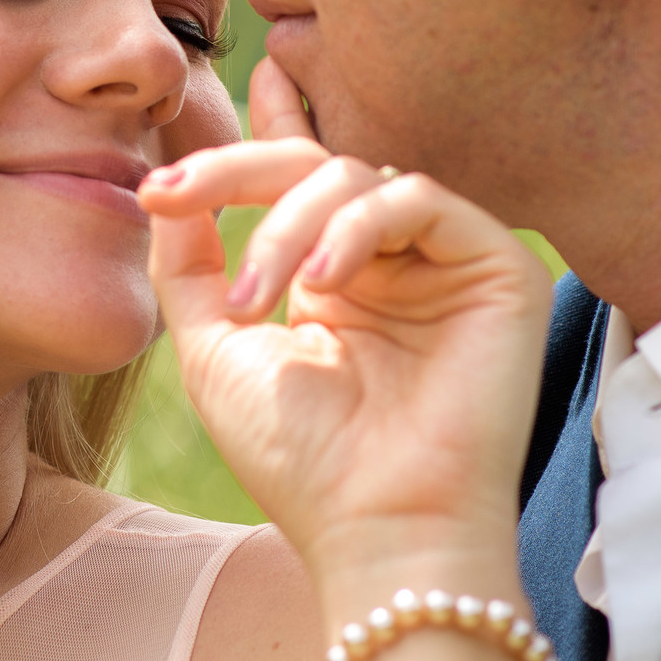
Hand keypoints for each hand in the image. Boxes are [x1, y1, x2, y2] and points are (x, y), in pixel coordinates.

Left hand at [139, 58, 550, 610]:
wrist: (377, 528)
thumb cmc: (296, 459)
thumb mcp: (214, 349)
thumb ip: (186, 265)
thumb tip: (163, 190)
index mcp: (334, 276)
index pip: (297, 177)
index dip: (255, 133)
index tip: (177, 144)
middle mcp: (391, 260)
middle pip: (313, 164)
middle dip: (233, 172)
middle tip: (172, 197)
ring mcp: (444, 262)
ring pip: (357, 175)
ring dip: (285, 222)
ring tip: (257, 301)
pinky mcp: (497, 266)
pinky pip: (419, 198)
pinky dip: (355, 227)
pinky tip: (322, 282)